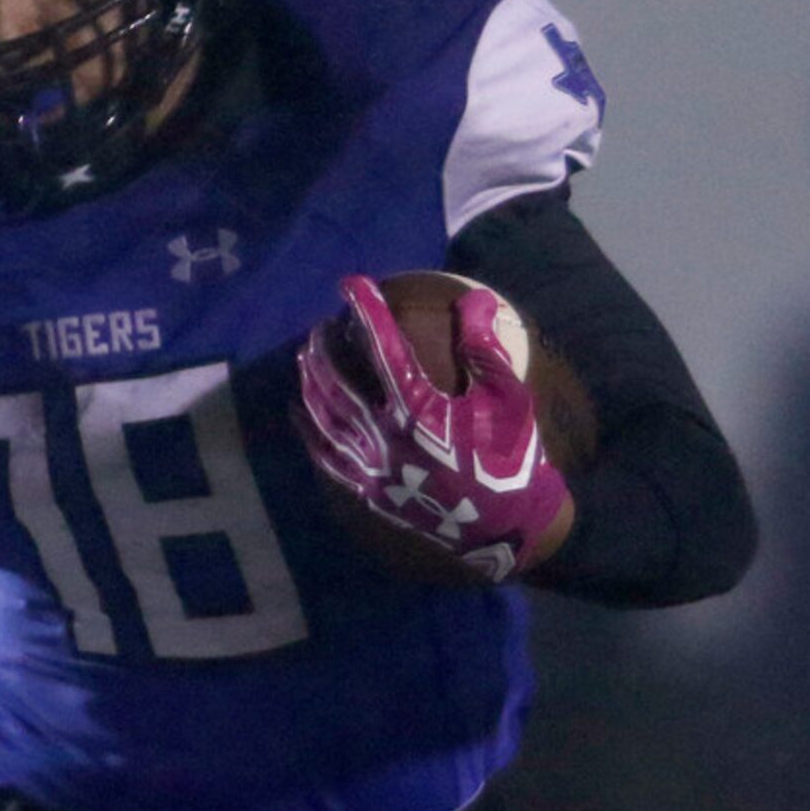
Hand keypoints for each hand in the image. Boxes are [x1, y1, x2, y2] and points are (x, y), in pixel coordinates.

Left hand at [297, 276, 571, 582]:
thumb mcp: (509, 399)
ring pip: (326, 416)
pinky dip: (309, 430)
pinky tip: (297, 411)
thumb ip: (485, 348)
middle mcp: (385, 435)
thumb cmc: (512, 458)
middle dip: (324, 348)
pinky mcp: (368, 489)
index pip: (382, 347)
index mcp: (418, 409)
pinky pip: (327, 455)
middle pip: (339, 382)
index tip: (351, 283)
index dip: (366, 310)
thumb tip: (477, 297)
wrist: (506, 527)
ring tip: (304, 357)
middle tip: (320, 325)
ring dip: (311, 382)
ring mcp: (372, 465)